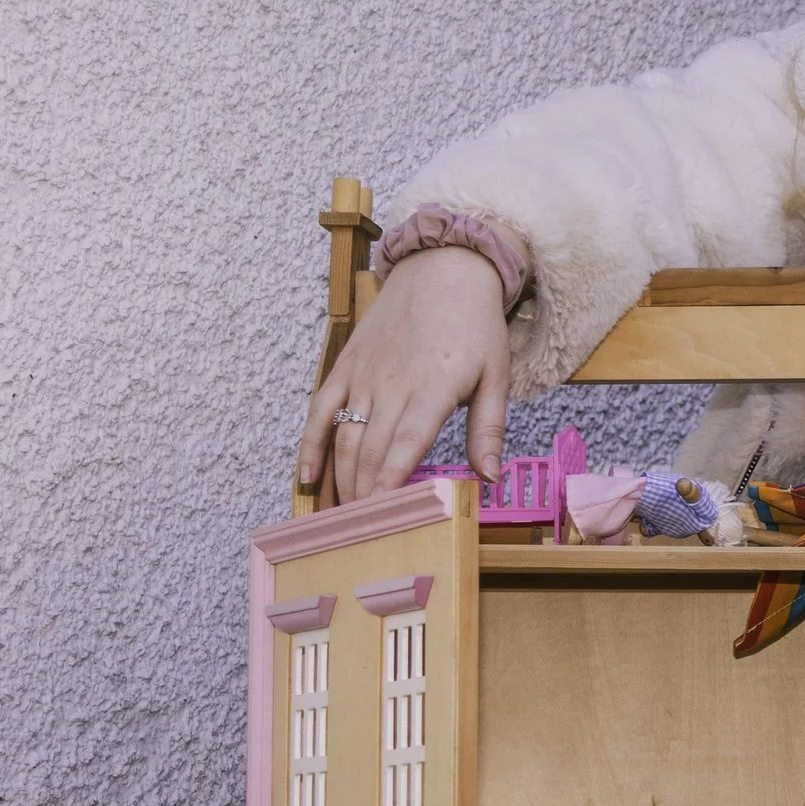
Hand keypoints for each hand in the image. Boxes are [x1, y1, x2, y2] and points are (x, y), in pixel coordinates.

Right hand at [297, 246, 510, 501]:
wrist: (443, 270)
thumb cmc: (475, 326)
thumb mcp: (496, 375)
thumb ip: (489, 428)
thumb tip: (488, 477)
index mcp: (433, 389)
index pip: (405, 445)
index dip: (390, 482)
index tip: (381, 516)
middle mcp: (392, 384)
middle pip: (369, 451)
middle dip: (364, 497)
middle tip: (364, 535)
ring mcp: (363, 376)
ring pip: (343, 438)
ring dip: (340, 482)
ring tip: (342, 520)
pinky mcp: (345, 367)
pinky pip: (320, 411)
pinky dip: (310, 446)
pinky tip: (308, 480)